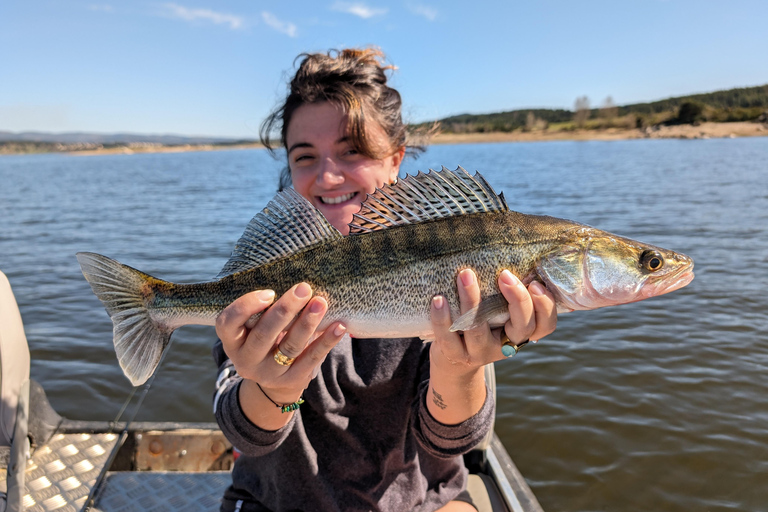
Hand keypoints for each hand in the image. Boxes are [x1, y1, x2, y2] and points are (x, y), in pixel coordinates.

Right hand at [215, 283, 345, 407]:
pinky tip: (338, 326)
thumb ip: (263, 308)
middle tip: (304, 289)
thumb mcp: (254, 326)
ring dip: (307, 323)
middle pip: (264, 335)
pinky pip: (311, 359)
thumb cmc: (266, 337)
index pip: (227, 322)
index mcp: (232, 341)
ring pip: (289, 347)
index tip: (269, 292)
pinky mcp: (292, 380)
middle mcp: (246, 360)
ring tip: (321, 303)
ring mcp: (268, 373)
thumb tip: (293, 281)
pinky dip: (326, 341)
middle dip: (285, 310)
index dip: (246, 306)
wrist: (275, 379)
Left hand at [430, 269, 556, 372]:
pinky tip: (438, 299)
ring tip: (465, 274)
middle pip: (522, 326)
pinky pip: (448, 337)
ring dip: (472, 299)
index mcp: (521, 333)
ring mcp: (479, 352)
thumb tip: (509, 249)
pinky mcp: (455, 355)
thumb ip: (507, 292)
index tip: (535, 283)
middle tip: (505, 275)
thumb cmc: (482, 323)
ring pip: (479, 329)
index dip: (545, 306)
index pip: (545, 325)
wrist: (453, 360)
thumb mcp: (498, 312)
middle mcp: (505, 345)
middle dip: (518, 299)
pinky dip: (442, 317)